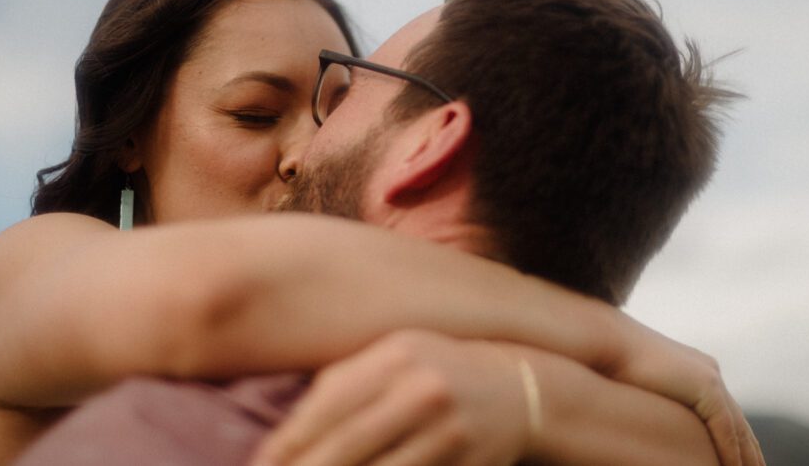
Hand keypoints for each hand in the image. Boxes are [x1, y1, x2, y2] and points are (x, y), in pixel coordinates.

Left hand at [249, 329, 529, 465]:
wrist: (520, 389)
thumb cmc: (440, 368)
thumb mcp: (397, 354)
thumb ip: (346, 379)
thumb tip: (289, 426)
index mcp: (398, 355)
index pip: (329, 404)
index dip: (288, 443)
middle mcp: (423, 390)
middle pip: (347, 446)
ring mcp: (448, 432)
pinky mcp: (466, 464)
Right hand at [607, 312, 763, 465]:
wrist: (609, 343)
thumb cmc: (617, 367)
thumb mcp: (646, 391)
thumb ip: (661, 404)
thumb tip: (654, 425)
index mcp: (700, 374)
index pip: (728, 418)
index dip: (740, 444)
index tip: (746, 464)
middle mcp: (711, 375)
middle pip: (741, 425)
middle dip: (751, 455)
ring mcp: (712, 380)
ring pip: (739, 432)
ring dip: (746, 460)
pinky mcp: (707, 388)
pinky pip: (727, 430)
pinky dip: (732, 455)